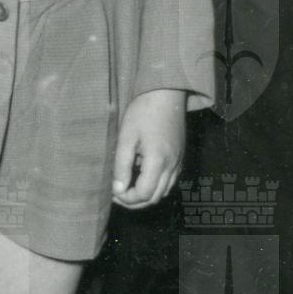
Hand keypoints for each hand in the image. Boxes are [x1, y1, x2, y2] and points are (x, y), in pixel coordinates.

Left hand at [112, 89, 185, 207]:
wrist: (166, 93)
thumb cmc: (143, 111)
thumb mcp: (126, 137)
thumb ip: (121, 165)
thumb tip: (117, 190)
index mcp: (158, 161)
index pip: (144, 194)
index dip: (127, 198)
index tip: (113, 191)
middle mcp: (172, 165)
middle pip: (155, 197)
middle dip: (135, 201)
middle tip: (117, 193)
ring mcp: (178, 161)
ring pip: (164, 191)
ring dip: (146, 194)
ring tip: (128, 186)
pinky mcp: (180, 155)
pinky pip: (170, 180)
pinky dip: (157, 185)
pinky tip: (142, 175)